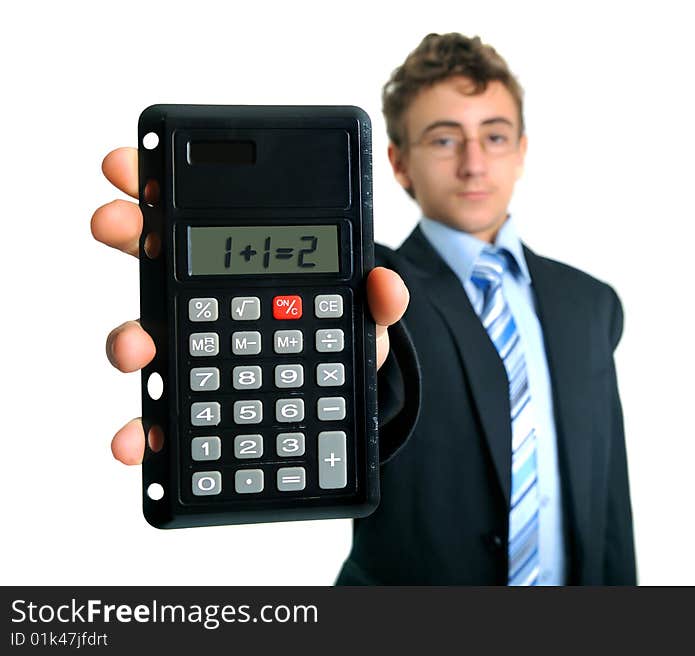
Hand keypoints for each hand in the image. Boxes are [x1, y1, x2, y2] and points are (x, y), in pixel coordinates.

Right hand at [92, 147, 409, 464]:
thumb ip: (378, 301)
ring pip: (144, 336)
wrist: (336, 403)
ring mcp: (191, 352)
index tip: (127, 163)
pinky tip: (137, 440)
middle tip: (110, 219)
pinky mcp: (188, 405)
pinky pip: (159, 414)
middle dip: (125, 230)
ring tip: (135, 349)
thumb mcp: (364, 319)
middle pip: (152, 257)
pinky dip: (143, 427)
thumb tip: (386, 284)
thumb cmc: (340, 345)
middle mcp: (205, 301)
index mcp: (243, 267)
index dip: (157, 182)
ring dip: (127, 338)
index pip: (195, 213)